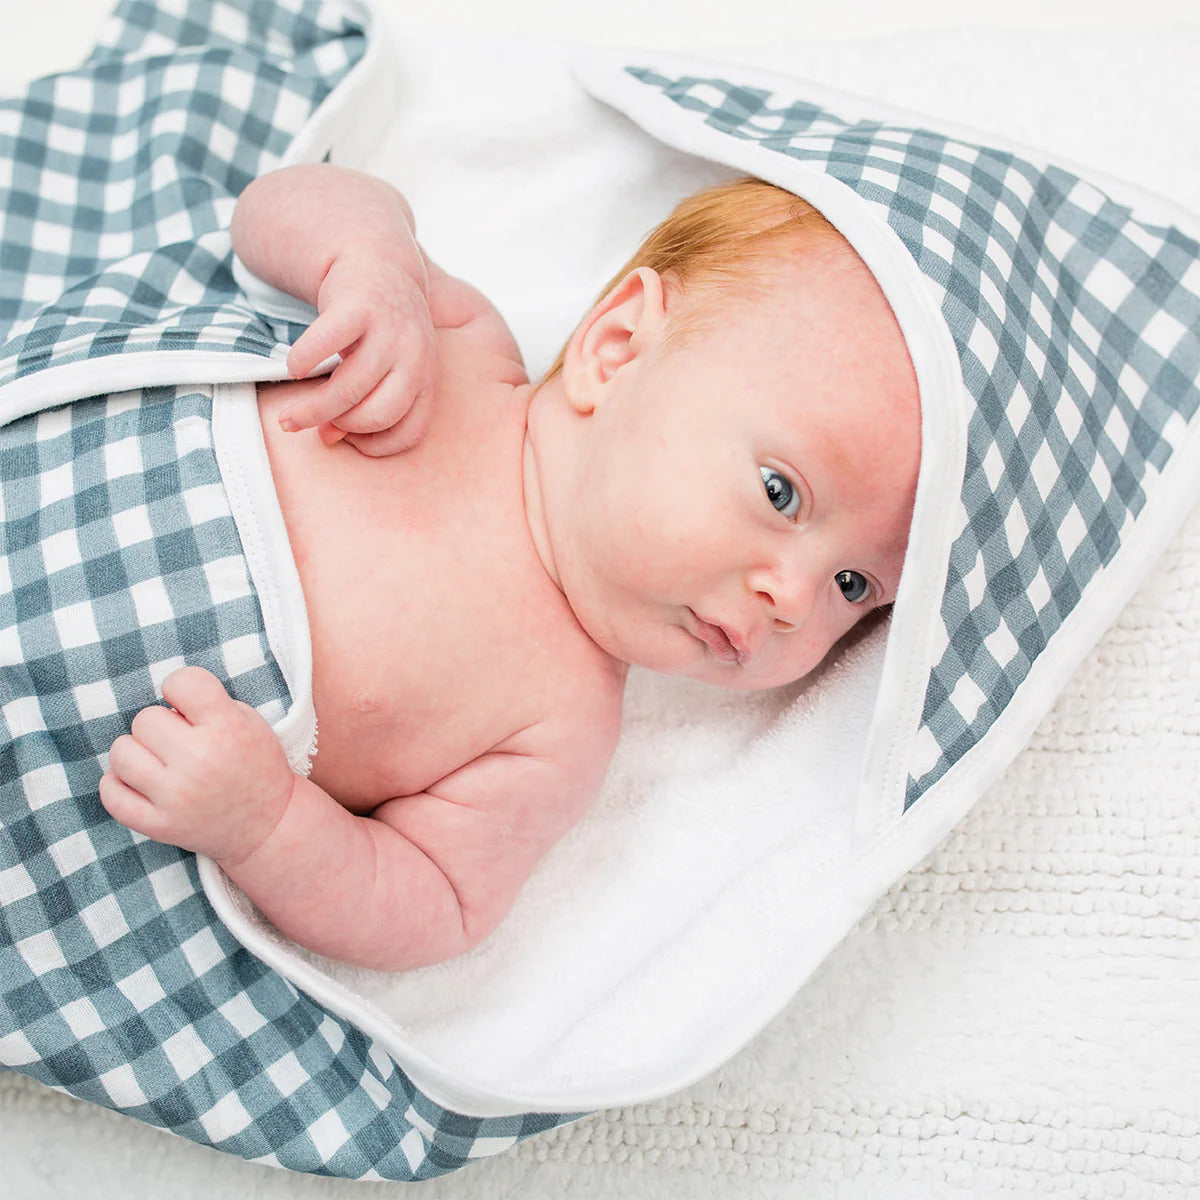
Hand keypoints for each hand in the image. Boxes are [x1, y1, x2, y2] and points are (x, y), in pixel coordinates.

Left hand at [100, 666, 295, 866]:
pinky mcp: (159, 825)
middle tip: (178, 740)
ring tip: (158, 761)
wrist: (268, 825)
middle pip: (144, 719)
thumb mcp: (250, 722)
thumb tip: (164, 706)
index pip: (182, 682)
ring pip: (121, 753)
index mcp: (227, 729)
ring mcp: (176, 796)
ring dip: (137, 752)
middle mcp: (199, 760)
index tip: (187, 703)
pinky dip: (118, 784)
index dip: (179, 687)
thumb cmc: (256, 766)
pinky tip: (138, 781)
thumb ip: (209, 705)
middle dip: (160, 725)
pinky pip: (111, 795)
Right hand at [278, 253, 438, 456]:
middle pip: (376, 414)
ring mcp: (389, 331)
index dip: (375, 446)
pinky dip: (305, 361)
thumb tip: (328, 437)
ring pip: (349, 388)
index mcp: (427, 379)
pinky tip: (294, 369)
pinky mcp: (358, 306)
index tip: (347, 441)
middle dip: (337, 427)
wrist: (379, 264)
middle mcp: (416, 357)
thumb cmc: (378, 332)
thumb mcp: (385, 370)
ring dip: (313, 409)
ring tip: (289, 416)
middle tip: (306, 427)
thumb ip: (363, 404)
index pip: (409, 432)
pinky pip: (327, 344)